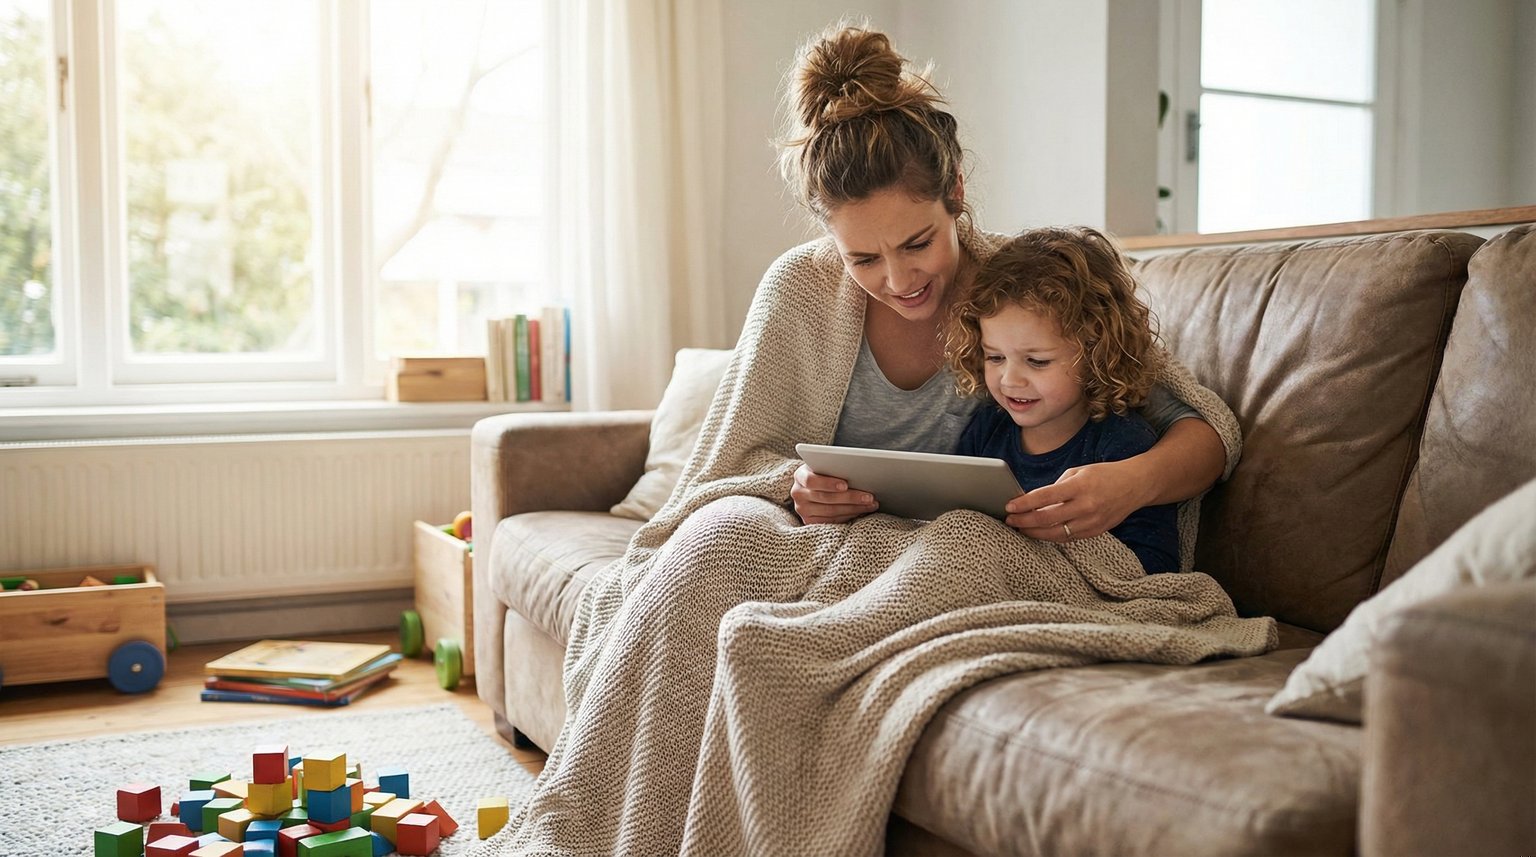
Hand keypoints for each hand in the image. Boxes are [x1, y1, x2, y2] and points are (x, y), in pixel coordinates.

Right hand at [790, 462, 877, 523]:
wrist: (813, 485)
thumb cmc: (824, 472)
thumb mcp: (825, 465)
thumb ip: (835, 466)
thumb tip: (858, 469)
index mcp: (800, 476)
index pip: (811, 480)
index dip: (828, 483)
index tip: (845, 485)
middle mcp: (798, 493)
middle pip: (825, 498)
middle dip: (850, 497)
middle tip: (869, 496)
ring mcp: (802, 509)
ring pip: (831, 511)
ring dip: (854, 508)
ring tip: (871, 504)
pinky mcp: (809, 521)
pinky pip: (832, 521)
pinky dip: (849, 516)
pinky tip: (862, 511)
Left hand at [1004, 460, 1148, 541]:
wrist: (1136, 485)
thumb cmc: (1105, 474)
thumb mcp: (1079, 471)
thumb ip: (1057, 486)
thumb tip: (1034, 501)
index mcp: (1080, 486)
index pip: (1045, 497)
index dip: (1024, 504)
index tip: (1009, 507)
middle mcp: (1086, 505)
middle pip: (1047, 519)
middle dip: (1024, 521)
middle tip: (1009, 521)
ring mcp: (1092, 521)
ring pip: (1056, 533)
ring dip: (1035, 533)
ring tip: (1020, 529)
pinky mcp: (1096, 531)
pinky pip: (1068, 537)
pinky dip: (1051, 536)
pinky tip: (1040, 532)